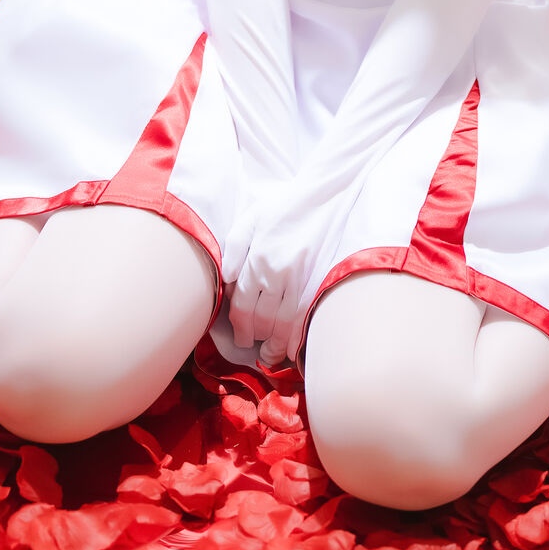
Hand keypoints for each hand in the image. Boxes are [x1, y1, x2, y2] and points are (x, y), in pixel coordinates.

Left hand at [227, 179, 352, 365]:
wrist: (321, 195)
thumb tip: (226, 279)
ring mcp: (297, 278)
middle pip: (260, 318)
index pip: (241, 304)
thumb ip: (234, 249)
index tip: (239, 335)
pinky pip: (303, 316)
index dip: (238, 325)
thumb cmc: (283, 206)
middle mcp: (275, 272)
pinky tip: (293, 348)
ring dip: (275, 344)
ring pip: (282, 323)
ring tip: (270, 354)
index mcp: (256, 258)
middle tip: (250, 345)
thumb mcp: (250, 219)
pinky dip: (297, 336)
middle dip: (253, 336)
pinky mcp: (314, 279)